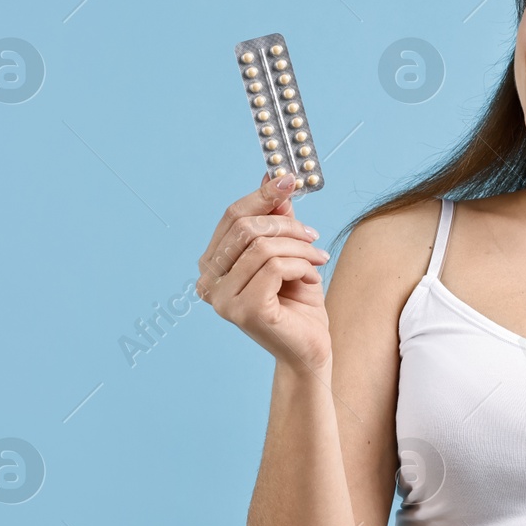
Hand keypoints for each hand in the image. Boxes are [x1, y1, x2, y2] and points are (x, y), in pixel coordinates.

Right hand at [197, 172, 332, 368]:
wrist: (310, 348)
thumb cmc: (297, 303)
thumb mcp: (289, 252)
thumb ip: (277, 220)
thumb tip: (273, 177)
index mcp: (213, 265)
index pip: (231, 217)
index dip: (262, 196)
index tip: (290, 180)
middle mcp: (209, 282)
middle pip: (245, 228)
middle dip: (286, 226)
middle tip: (313, 236)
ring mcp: (222, 299)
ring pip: (263, 247)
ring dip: (299, 249)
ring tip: (316, 261)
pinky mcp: (244, 310)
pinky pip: (274, 267)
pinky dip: (300, 266)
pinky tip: (310, 279)